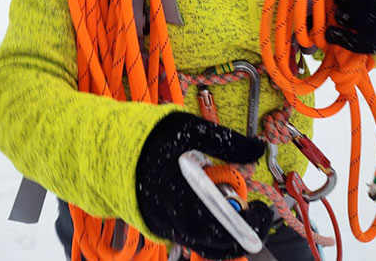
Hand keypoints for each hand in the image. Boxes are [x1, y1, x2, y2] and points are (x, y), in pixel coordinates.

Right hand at [136, 113, 272, 259]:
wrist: (112, 148)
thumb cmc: (152, 138)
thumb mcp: (191, 129)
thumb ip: (227, 142)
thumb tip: (257, 149)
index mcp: (182, 197)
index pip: (226, 225)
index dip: (251, 223)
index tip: (263, 209)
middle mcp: (174, 220)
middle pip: (219, 244)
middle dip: (245, 231)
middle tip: (257, 214)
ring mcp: (167, 228)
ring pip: (207, 247)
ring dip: (229, 235)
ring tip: (241, 215)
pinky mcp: (162, 228)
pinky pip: (193, 241)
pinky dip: (211, 233)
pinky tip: (217, 212)